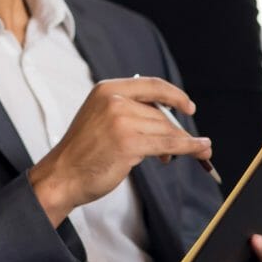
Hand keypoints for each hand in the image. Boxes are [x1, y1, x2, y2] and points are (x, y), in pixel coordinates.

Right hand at [30, 78, 210, 224]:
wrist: (62, 176)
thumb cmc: (82, 153)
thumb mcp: (101, 119)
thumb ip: (129, 113)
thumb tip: (169, 121)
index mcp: (107, 90)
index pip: (152, 84)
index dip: (175, 95)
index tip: (189, 107)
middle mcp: (114, 101)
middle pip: (161, 113)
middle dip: (179, 130)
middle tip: (194, 144)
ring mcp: (122, 121)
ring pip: (166, 129)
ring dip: (183, 143)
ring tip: (194, 153)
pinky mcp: (129, 144)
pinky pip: (169, 144)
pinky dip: (190, 148)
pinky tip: (200, 150)